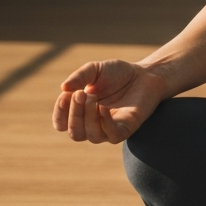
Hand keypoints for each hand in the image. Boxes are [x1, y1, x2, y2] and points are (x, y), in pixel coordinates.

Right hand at [52, 60, 167, 143]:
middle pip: (75, 133)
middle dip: (74, 114)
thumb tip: (64, 88)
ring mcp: (110, 128)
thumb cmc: (118, 73)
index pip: (61, 123)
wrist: (145, 74)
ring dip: (88, 118)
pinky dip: (105, 123)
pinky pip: (112, 135)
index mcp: (81, 112)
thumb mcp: (95, 69)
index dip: (60, 112)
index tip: (66, 94)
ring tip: (93, 98)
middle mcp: (93, 124)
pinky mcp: (126, 128)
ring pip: (91, 136)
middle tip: (80, 94)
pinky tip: (103, 108)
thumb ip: (79, 76)